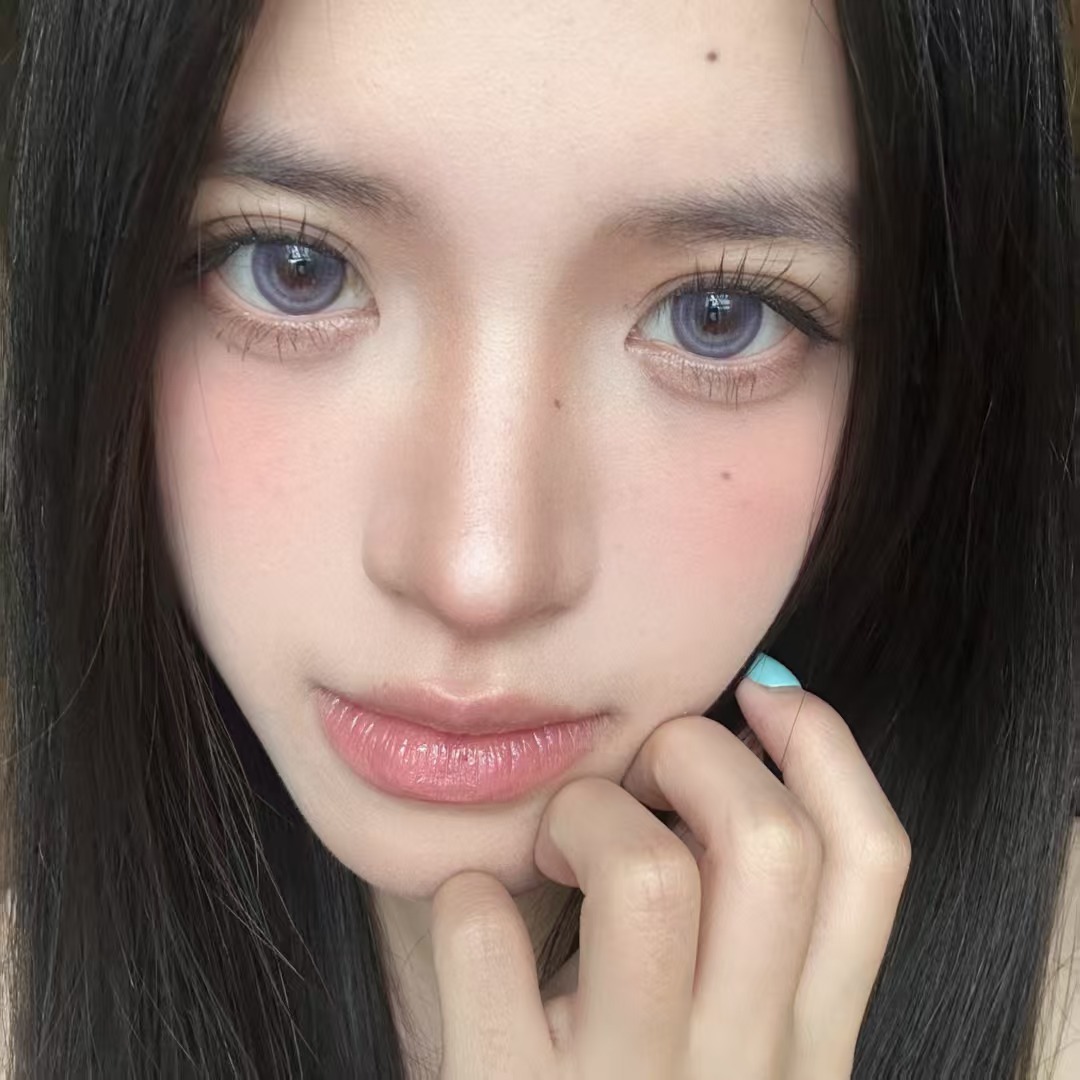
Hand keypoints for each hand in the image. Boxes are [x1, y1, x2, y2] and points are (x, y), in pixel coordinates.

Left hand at [429, 678, 911, 1078]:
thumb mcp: (729, 1043)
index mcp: (807, 1044)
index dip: (825, 744)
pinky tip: (475, 924)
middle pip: (769, 841)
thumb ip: (753, 934)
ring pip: (645, 875)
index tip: (758, 693)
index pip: (873, 860)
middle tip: (633, 781)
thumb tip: (746, 746)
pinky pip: (486, 931)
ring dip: (582, 813)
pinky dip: (467, 891)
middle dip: (691, 754)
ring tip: (552, 849)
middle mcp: (743, 1073)